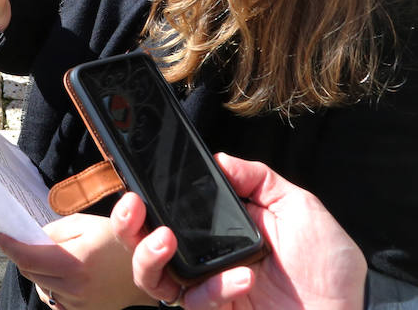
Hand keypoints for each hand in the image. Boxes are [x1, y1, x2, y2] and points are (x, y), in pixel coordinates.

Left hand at [0, 214, 144, 309]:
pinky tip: (65, 275)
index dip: (10, 246)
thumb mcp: (86, 224)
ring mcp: (78, 304)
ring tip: (57, 258)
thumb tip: (31, 237)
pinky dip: (51, 284)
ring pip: (40, 285)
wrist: (147, 273)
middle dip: (23, 255)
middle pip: (29, 271)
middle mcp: (74, 288)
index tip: (1, 236)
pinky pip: (53, 298)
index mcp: (75, 262)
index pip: (27, 258)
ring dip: (39, 270)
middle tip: (30, 241)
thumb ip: (54, 232)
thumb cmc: (117, 243)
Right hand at [110, 154, 365, 309]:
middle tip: (133, 207)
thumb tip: (219, 158)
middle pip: (144, 240)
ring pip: (149, 275)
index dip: (149, 195)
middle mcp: (205, 256)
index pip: (171, 209)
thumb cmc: (328, 268)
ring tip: (164, 239)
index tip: (141, 180)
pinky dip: (215, 288)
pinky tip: (243, 280)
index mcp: (219, 227)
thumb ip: (258, 178)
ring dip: (147, 253)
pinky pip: (192, 301)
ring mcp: (206, 287)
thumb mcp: (299, 207)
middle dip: (126, 223)